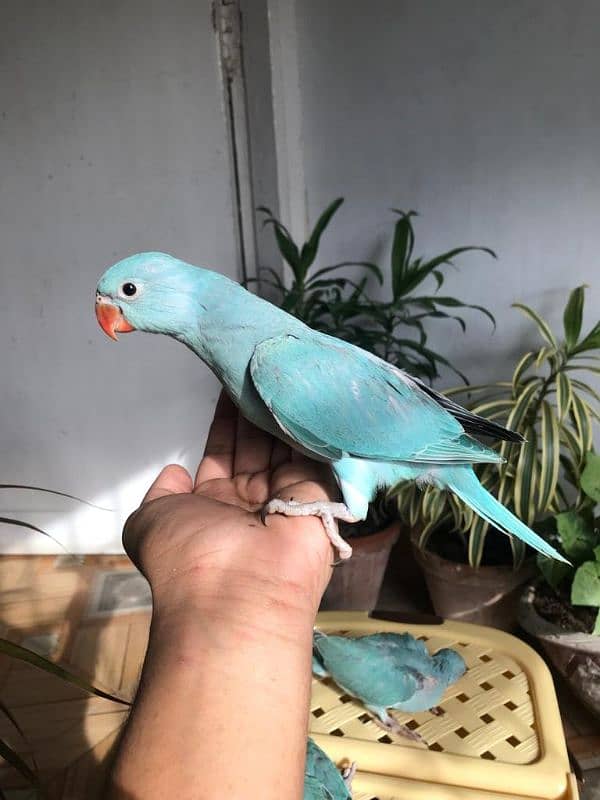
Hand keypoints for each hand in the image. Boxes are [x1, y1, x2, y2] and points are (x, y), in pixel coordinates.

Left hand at [123, 392, 337, 621]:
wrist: (237, 591)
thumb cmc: (188, 554)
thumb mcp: (150, 521)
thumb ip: (161, 494)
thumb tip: (174, 472)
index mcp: (213, 506)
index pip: (222, 454)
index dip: (225, 423)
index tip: (228, 384)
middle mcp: (249, 501)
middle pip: (254, 446)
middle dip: (253, 410)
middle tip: (257, 367)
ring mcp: (284, 498)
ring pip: (281, 446)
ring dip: (278, 412)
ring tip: (278, 370)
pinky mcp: (316, 495)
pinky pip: (309, 454)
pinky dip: (306, 426)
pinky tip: (301, 392)